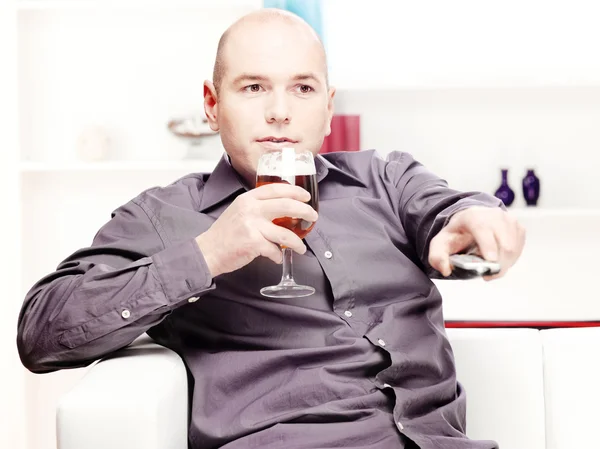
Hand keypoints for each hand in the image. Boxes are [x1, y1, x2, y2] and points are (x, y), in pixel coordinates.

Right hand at [195, 183, 317, 277]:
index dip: (294, 191)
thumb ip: (257, 207)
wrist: (208, 251)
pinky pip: (274, 250)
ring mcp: (252, 226)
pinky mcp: (253, 243)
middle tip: (312, 216)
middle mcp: (251, 209)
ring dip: (297, 242)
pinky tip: (277, 257)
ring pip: (285, 233)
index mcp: (248, 199)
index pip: (276, 189)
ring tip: (301, 247)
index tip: (306, 196)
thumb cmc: (225, 234)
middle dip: (305, 211)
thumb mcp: (238, 211)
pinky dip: (278, 256)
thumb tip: (281, 210)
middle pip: (287, 206)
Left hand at [428, 206, 525, 280]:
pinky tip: (497, 257)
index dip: (488, 246)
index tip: (490, 261)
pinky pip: (518, 250)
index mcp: (472, 216)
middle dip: (496, 264)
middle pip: (503, 243)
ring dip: (502, 263)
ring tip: (488, 263)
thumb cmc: (457, 234)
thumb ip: (437, 257)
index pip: (483, 229)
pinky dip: (509, 260)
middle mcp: (494, 215)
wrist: (471, 222)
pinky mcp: (518, 228)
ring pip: (513, 249)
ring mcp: (509, 220)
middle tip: (486, 273)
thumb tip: (446, 270)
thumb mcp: (440, 244)